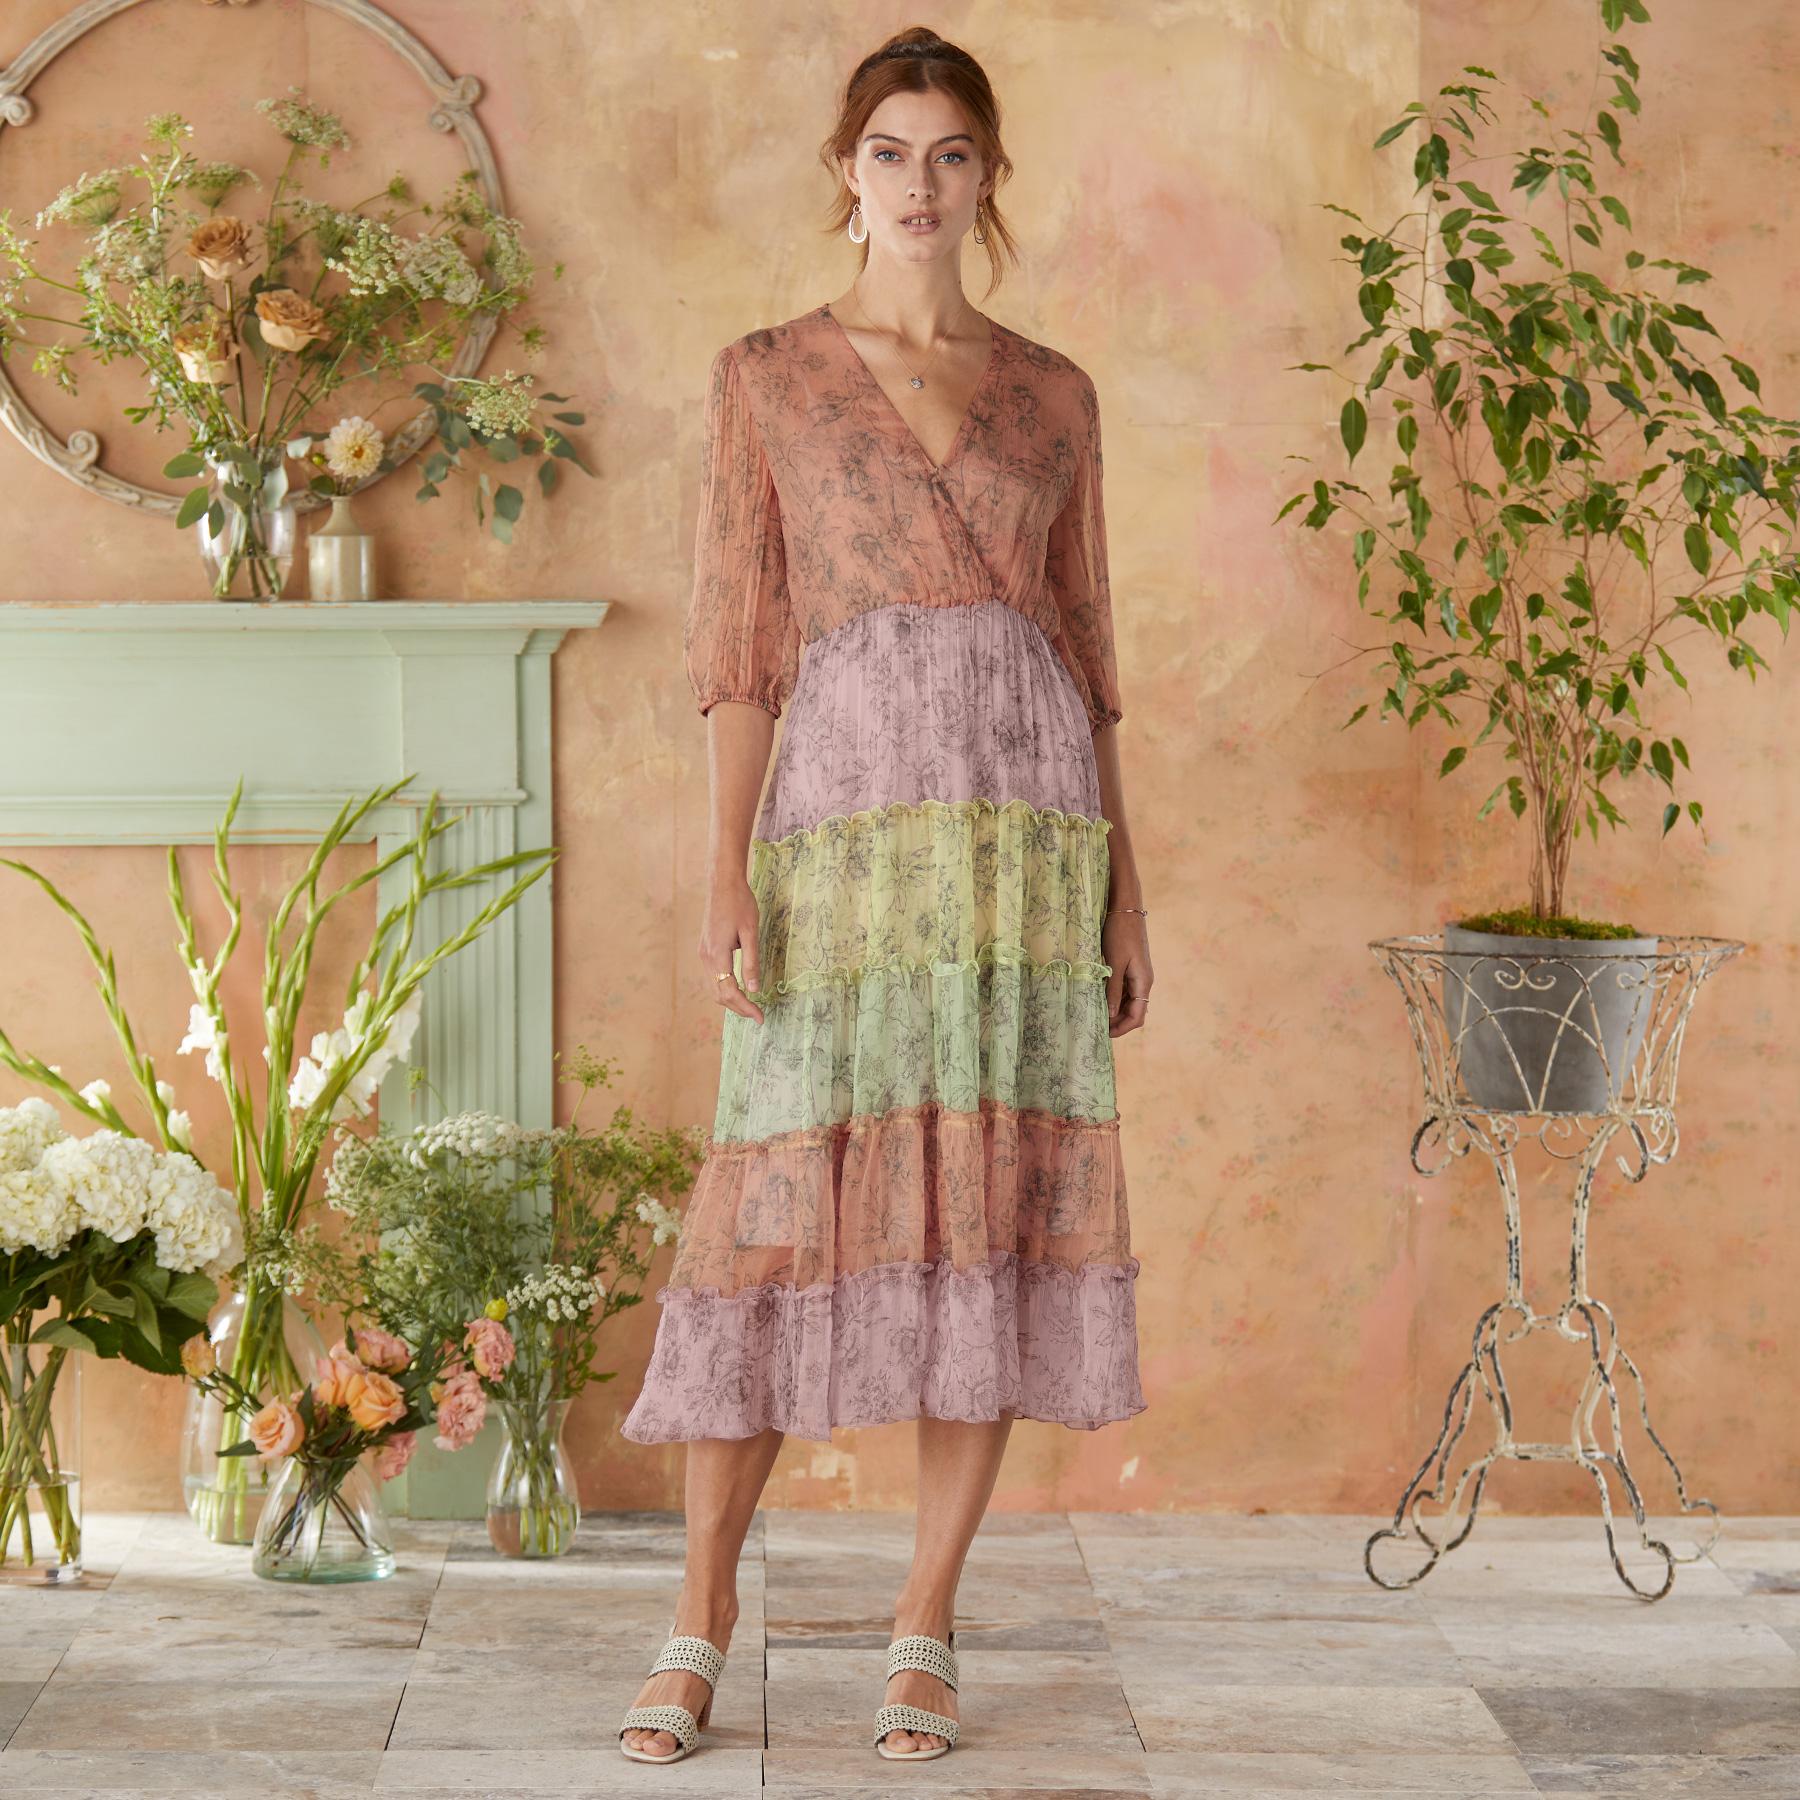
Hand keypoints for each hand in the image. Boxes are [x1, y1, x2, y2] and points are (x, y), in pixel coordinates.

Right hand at [701, 876, 766, 1024]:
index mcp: (717, 955)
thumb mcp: (751, 932)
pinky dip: (725, 987)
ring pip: (714, 987)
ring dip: (731, 999)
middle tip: (758, 1014)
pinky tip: (739, 987)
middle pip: (719, 995)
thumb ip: (751, 962)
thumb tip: (754, 990)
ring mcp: (703, 953)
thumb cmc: (740, 904)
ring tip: (750, 1005)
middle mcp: (706, 957)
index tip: (761, 1018)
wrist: (722, 883)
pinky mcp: (705, 949)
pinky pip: (713, 977)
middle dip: (738, 1008)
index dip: (746, 1008)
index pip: (730, 992)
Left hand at [1103, 912, 1150, 1036]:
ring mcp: (1138, 975)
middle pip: (1134, 1012)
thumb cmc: (1120, 933)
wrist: (1125, 908)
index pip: (1137, 1017)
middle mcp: (1144, 981)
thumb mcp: (1114, 963)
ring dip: (1115, 1011)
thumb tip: (1111, 1015)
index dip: (1121, 1029)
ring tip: (1095, 1015)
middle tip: (1096, 1027)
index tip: (1104, 1034)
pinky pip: (1125, 991)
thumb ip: (1113, 990)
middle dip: (1117, 1023)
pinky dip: (1114, 999)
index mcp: (1143, 982)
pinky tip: (1099, 999)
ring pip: (1129, 1003)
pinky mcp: (1131, 968)